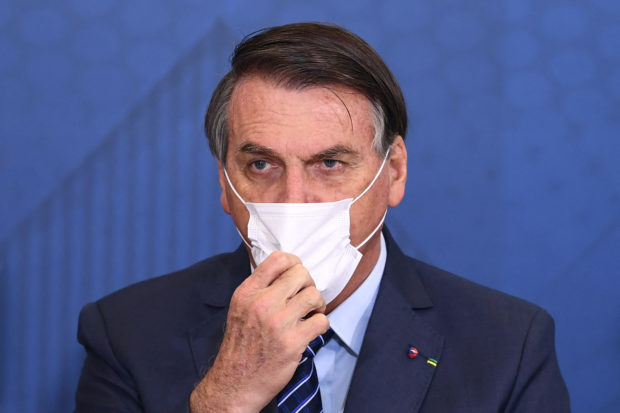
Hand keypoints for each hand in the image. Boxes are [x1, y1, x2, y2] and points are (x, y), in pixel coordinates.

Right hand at [189, 251, 328, 412]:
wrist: (234, 383)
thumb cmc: (240, 345)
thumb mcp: (240, 308)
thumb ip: (260, 289)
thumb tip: (287, 272)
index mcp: (247, 292)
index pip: (278, 260)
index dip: (295, 263)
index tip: (297, 275)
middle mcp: (261, 304)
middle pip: (301, 274)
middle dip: (308, 284)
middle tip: (305, 298)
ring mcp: (277, 323)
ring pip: (314, 295)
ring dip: (318, 304)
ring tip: (311, 313)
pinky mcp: (292, 343)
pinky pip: (321, 321)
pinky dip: (321, 324)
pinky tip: (311, 329)